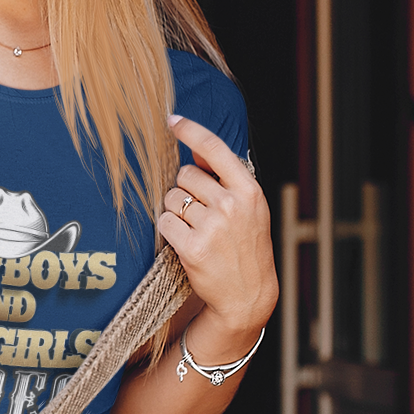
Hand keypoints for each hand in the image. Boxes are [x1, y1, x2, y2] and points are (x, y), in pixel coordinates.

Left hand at [159, 115, 277, 337]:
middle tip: (200, 214)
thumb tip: (194, 149)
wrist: (247, 294)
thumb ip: (224, 180)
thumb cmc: (244, 247)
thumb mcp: (248, 209)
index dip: (191, 131)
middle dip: (184, 191)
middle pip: (184, 176)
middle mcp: (233, 205)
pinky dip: (168, 230)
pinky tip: (185, 242)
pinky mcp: (193, 246)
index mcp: (249, 191)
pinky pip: (163, 222)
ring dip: (175, 212)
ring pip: (171, 199)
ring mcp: (213, 226)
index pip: (216, 150)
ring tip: (195, 230)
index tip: (172, 119)